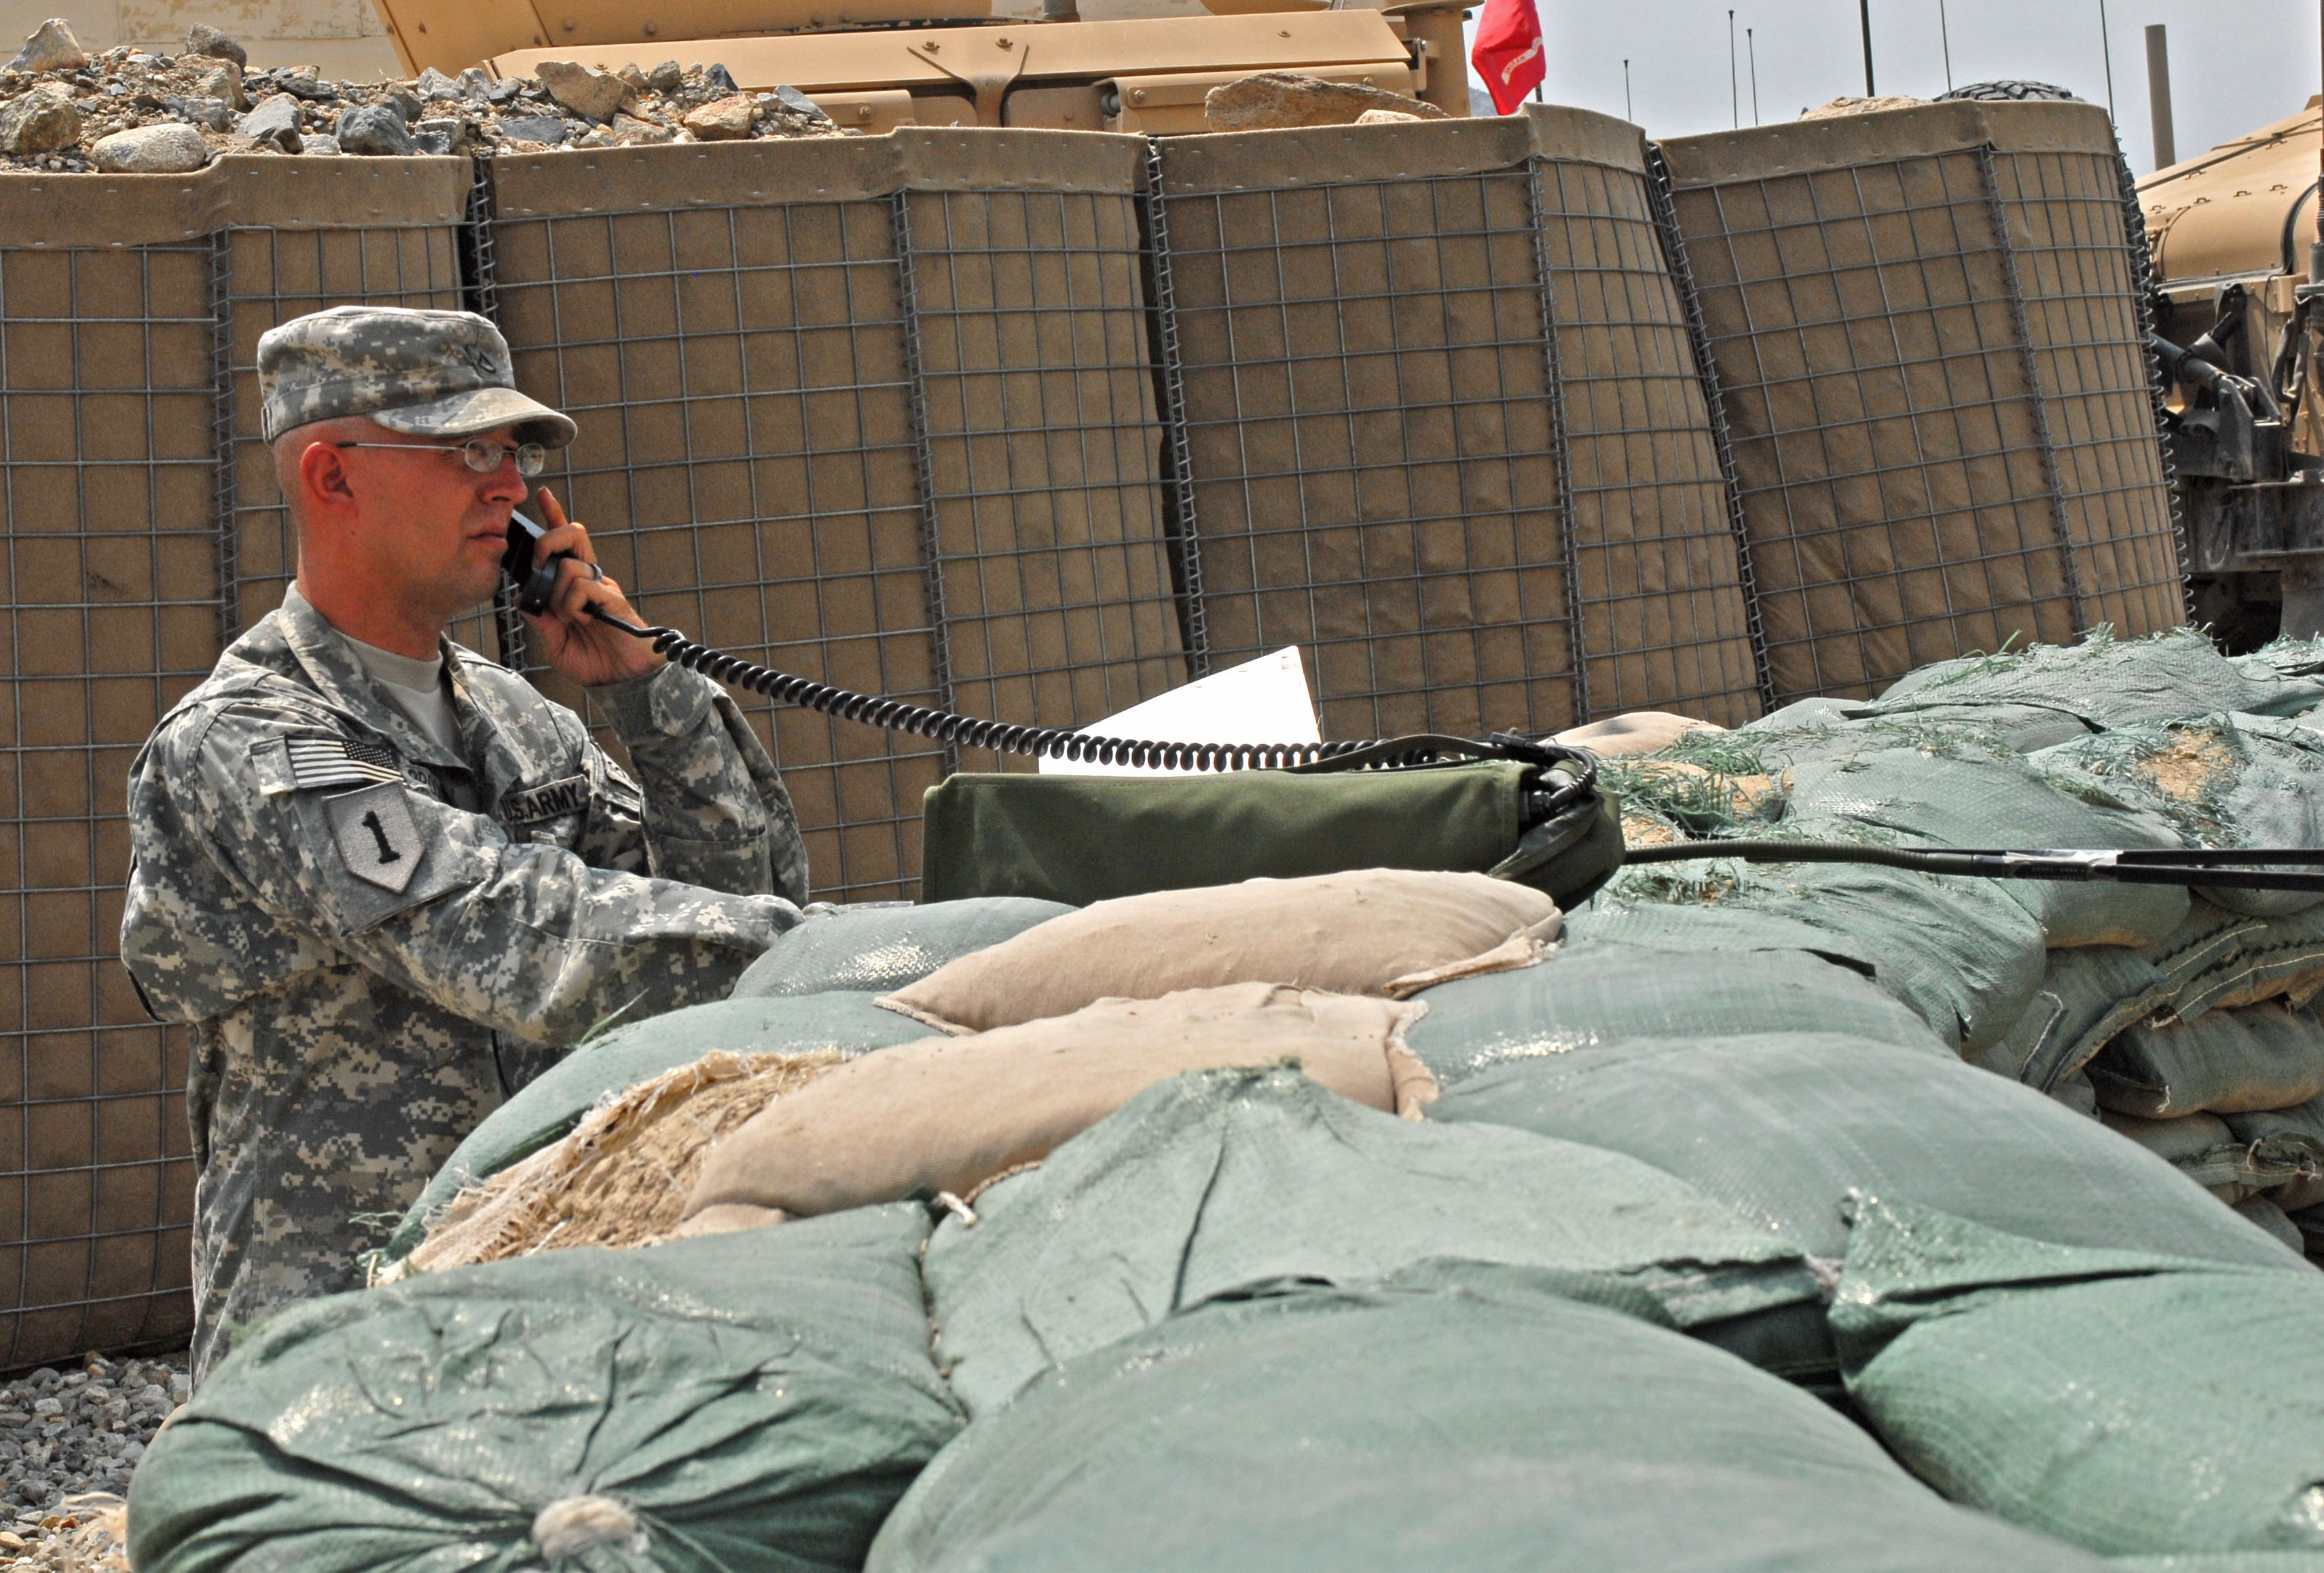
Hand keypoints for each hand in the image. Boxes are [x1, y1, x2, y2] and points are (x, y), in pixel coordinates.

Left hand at [519, 489, 664, 687]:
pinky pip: (583, 587)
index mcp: (574, 586)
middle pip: (571, 536)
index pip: (564, 544)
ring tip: (570, 618)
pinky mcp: (613, 600)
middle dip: (548, 542)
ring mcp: (602, 588)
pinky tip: (583, 621)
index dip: (554, 516)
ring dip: (559, 594)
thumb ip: (540, 620)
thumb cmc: (594, 663)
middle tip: (542, 568)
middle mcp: (589, 580)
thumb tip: (524, 597)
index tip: (543, 494)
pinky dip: (573, 606)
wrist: (622, 682)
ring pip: (570, 565)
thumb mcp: (554, 644)